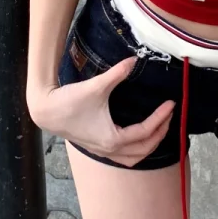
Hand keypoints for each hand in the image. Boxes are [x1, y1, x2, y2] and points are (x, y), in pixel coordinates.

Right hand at [29, 58, 173, 167]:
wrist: (46, 111)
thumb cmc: (69, 101)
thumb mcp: (96, 86)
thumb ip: (117, 74)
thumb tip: (134, 60)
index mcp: (113, 139)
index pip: (146, 132)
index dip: (161, 118)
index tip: (171, 104)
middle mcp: (110, 150)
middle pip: (145, 150)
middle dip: (161, 133)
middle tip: (170, 115)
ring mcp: (102, 151)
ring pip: (134, 158)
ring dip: (150, 145)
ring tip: (160, 128)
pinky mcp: (96, 147)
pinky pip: (124, 156)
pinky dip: (136, 149)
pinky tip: (138, 135)